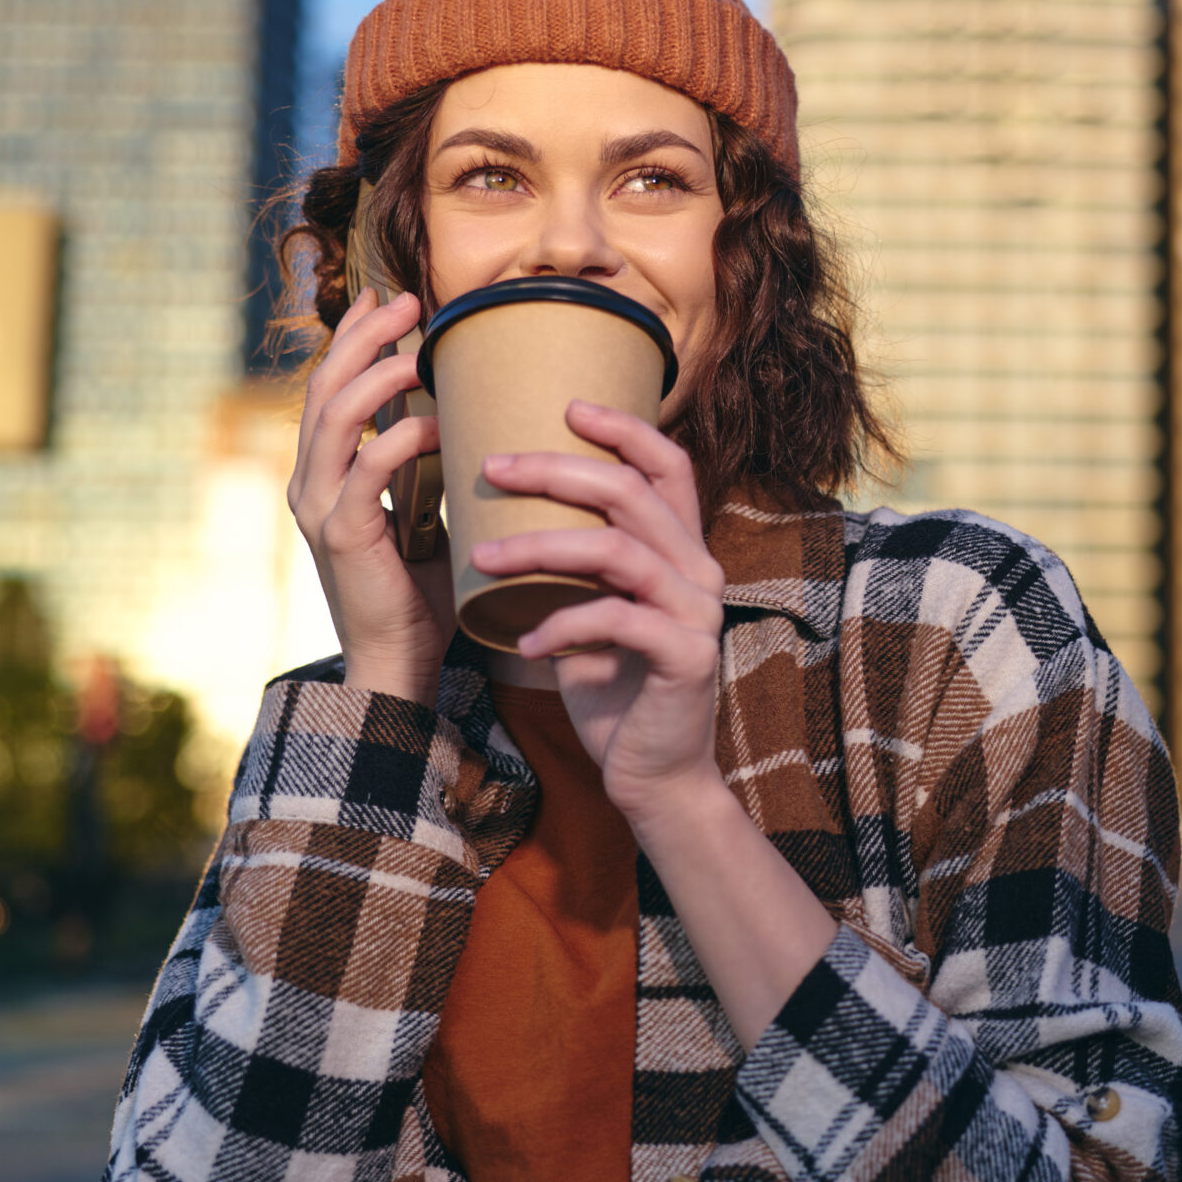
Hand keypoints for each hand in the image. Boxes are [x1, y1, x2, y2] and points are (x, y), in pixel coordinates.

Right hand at [287, 288, 452, 705]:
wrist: (398, 663)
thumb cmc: (420, 590)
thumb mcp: (427, 513)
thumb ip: (434, 468)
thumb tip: (478, 419)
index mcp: (325, 473)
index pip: (330, 388)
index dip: (352, 339)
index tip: (385, 297)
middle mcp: (310, 482)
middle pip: (323, 387)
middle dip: (362, 337)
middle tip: (406, 301)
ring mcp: (318, 507)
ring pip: (332, 418)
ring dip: (374, 374)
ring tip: (416, 347)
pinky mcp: (341, 536)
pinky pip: (365, 472)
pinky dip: (398, 440)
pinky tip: (433, 424)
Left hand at [468, 400, 727, 828]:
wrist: (655, 775)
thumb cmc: (614, 688)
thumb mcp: (591, 610)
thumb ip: (574, 563)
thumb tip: (500, 508)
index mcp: (682, 549)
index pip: (667, 464)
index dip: (624, 427)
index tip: (566, 406)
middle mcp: (699, 570)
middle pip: (631, 491)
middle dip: (555, 469)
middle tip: (490, 466)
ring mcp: (698, 612)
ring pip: (618, 550)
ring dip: (541, 545)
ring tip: (482, 558)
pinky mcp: (686, 657)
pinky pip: (616, 621)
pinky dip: (562, 626)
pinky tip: (525, 644)